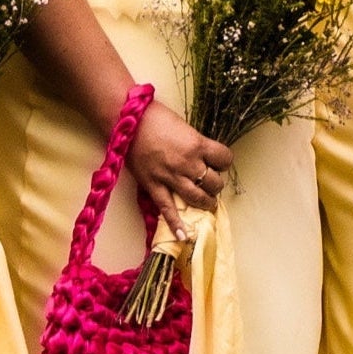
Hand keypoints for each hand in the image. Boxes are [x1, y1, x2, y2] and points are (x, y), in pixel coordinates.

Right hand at [126, 98, 234, 219]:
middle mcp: (188, 163)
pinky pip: (167, 208)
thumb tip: (201, 155)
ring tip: (208, 202)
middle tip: (211, 180)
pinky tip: (184, 236)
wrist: (127, 121)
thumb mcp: (184, 126)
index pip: (225, 158)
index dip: (224, 161)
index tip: (219, 161)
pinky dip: (175, 223)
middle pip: (214, 181)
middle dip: (216, 183)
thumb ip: (194, 143)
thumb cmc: (155, 117)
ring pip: (197, 197)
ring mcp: (171, 177)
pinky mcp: (154, 186)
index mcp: (197, 144)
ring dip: (206, 201)